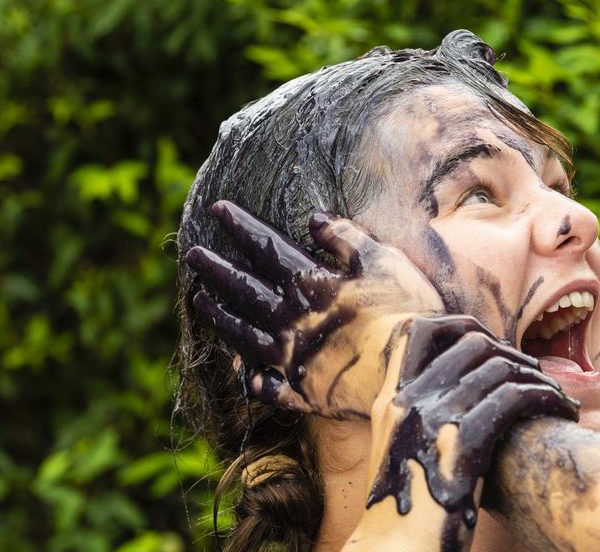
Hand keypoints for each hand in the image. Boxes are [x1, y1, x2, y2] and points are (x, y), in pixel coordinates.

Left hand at [184, 200, 445, 418]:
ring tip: (200, 301)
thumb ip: (346, 238)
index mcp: (308, 284)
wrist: (408, 371)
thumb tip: (314, 218)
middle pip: (244, 289)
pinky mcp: (301, 391)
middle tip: (192, 255)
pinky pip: (268, 386)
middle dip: (217, 269)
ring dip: (220, 316)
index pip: (265, 248)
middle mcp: (289, 320)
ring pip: (243, 334)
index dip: (241, 227)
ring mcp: (290, 358)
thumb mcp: (381, 260)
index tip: (217, 209)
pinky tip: (246, 376)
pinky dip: (255, 379)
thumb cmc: (403, 310)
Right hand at [351, 315, 579, 550]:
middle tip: (537, 377)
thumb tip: (463, 397)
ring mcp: (434, 419)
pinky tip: (561, 412)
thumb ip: (420, 422)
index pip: (419, 331)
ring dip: (540, 378)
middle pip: (473, 343)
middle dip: (514, 354)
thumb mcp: (401, 457)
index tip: (493, 346)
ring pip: (502, 367)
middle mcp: (410, 401)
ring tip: (558, 397)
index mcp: (392, 401)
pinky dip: (547, 397)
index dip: (461, 326)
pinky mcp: (463, 442)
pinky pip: (516, 396)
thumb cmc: (408, 515)